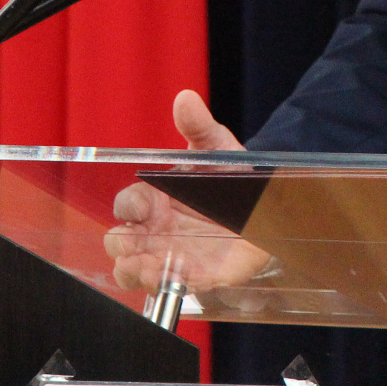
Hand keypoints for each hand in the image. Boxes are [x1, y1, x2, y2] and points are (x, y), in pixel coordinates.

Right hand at [105, 89, 271, 294]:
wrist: (267, 205)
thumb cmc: (231, 176)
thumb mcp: (217, 149)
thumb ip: (199, 127)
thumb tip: (185, 98)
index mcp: (153, 199)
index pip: (125, 205)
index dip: (128, 206)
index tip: (143, 206)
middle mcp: (154, 230)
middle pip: (118, 242)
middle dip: (121, 242)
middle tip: (134, 241)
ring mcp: (168, 255)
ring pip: (132, 271)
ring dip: (133, 270)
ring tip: (147, 266)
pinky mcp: (191, 277)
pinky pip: (168, 287)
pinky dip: (165, 283)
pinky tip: (174, 275)